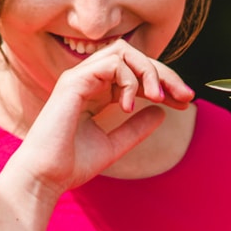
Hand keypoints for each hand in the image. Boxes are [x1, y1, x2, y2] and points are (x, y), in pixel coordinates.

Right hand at [2, 40, 193, 198]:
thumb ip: (135, 128)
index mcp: (95, 92)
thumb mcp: (114, 145)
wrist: (45, 178)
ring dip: (149, 72)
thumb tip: (161, 112)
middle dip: (163, 72)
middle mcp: (87, 80)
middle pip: (133, 56)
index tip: (184, 102)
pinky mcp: (73, 81)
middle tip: (185, 96)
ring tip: (158, 98)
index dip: (162, 82)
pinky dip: (129, 81)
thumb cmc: (71, 164)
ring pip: (123, 52)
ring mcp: (78, 77)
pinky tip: (130, 106)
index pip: (134, 72)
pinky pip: (111, 64)